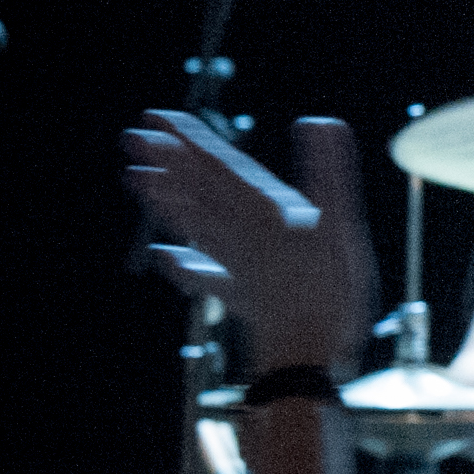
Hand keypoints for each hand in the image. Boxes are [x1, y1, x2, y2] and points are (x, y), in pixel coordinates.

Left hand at [122, 111, 376, 374]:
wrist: (306, 355)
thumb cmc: (328, 293)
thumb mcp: (340, 225)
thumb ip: (329, 173)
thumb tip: (320, 122)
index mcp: (266, 213)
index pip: (222, 168)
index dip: (190, 142)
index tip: (158, 118)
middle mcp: (244, 235)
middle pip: (200, 194)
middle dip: (167, 164)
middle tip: (132, 138)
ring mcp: (238, 266)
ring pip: (194, 227)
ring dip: (166, 203)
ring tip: (135, 181)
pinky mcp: (241, 296)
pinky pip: (206, 275)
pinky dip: (183, 264)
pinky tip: (162, 256)